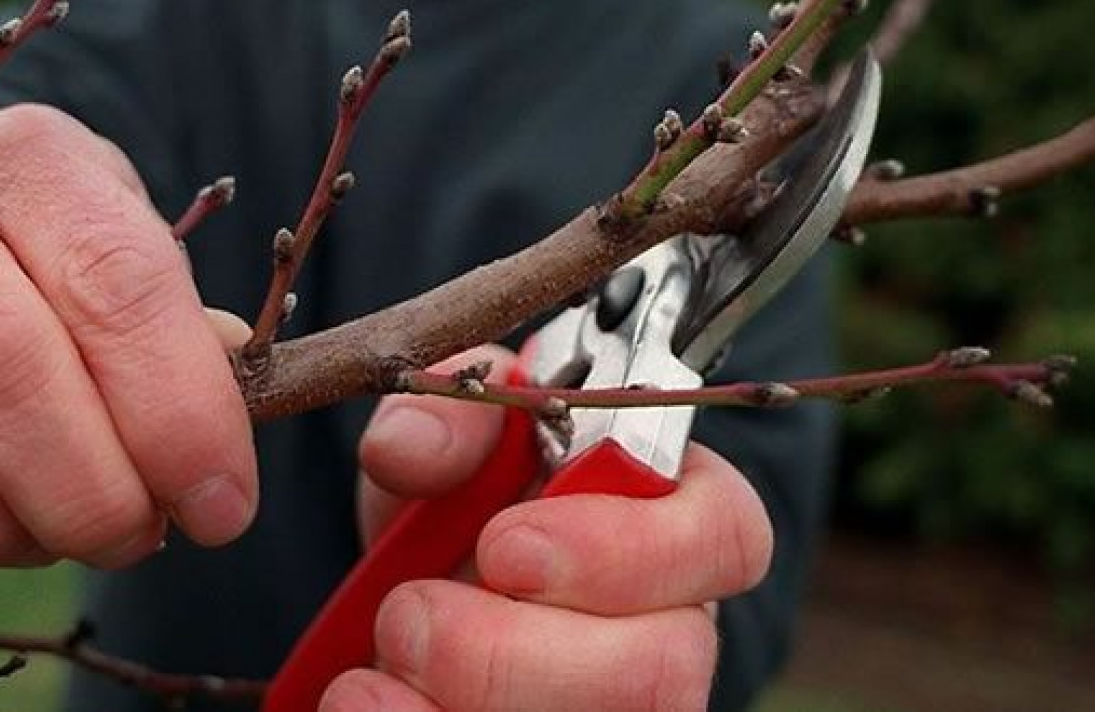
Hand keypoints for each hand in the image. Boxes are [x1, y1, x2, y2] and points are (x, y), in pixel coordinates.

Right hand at [0, 105, 257, 567]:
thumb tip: (211, 465)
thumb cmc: (70, 260)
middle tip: (141, 540)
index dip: (179, 414)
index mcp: (40, 165)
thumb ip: (185, 348)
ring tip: (69, 534)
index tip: (223, 508)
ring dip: (2, 519)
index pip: (118, 287)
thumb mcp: (143, 267)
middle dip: (87, 489)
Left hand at [326, 346, 773, 710]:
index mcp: (675, 517)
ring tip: (377, 665)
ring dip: (468, 703)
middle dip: (514, 651)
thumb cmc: (473, 495)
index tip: (502, 545)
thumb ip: (448, 412)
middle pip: (666, 667)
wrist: (428, 583)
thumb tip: (414, 442)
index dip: (627, 550)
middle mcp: (672, 624)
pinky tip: (367, 699)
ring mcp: (625, 700)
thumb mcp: (456, 433)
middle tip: (410, 613)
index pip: (726, 537)